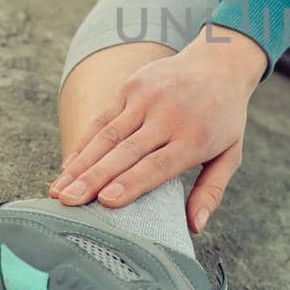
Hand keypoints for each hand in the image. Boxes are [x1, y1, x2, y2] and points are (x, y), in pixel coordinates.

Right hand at [48, 24, 266, 233]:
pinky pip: (102, 119)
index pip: (158, 163)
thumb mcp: (231, 154)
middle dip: (94, 178)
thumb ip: (211, 191)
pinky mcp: (131, 87)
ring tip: (58, 191)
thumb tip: (194, 228)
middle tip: (69, 202)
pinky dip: (82, 144)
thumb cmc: (224, 118)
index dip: (132, 182)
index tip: (106, 200)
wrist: (219, 62)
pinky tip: (66, 167)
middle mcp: (167, 115)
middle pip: (125, 151)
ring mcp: (146, 98)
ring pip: (107, 135)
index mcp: (194, 137)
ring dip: (79, 164)